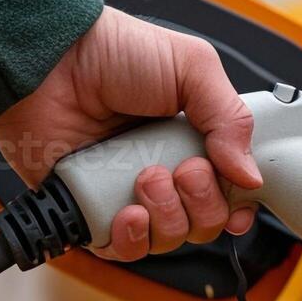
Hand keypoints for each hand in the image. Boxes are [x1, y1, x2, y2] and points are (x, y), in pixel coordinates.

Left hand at [0, 6, 261, 260]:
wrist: (51, 60)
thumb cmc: (113, 51)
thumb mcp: (192, 66)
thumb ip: (231, 119)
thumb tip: (250, 175)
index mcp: (193, 139)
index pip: (230, 191)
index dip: (238, 203)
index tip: (238, 197)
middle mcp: (164, 170)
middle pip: (206, 222)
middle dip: (202, 202)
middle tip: (182, 168)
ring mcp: (127, 193)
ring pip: (168, 239)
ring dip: (168, 216)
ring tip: (146, 177)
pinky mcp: (90, 210)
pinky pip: (121, 249)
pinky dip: (131, 238)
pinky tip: (129, 210)